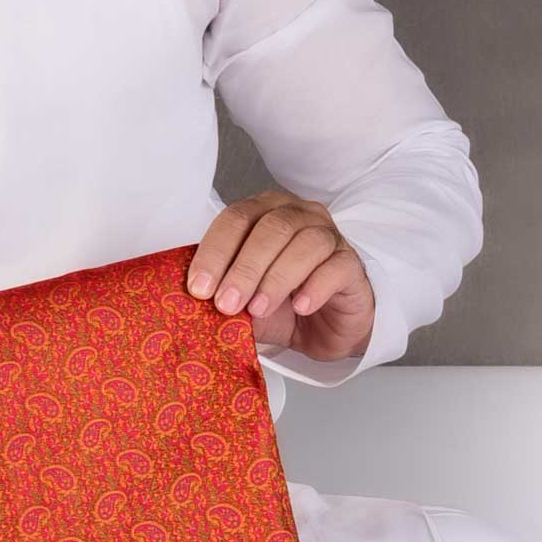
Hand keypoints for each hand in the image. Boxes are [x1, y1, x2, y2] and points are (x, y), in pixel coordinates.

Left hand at [186, 189, 375, 361]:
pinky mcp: (351, 264)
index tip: (199, 288)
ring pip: (305, 243)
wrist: (325, 327)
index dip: (215, 252)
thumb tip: (190, 306)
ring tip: (258, 309)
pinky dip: (315, 287)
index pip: (236, 219)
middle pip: (270, 229)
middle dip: (243, 268)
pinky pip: (336, 267)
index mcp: (263, 214)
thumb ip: (221, 294)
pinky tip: (300, 307)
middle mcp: (298, 216)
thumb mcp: (242, 301)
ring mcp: (328, 237)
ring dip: (276, 278)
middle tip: (226, 305)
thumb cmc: (281, 305)